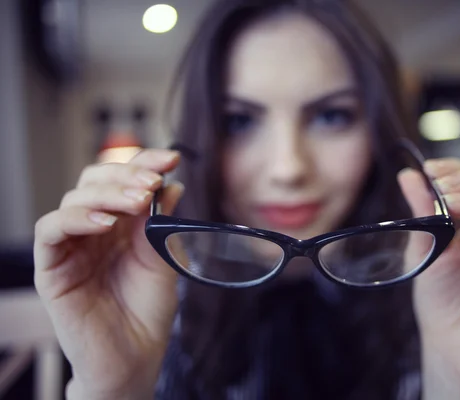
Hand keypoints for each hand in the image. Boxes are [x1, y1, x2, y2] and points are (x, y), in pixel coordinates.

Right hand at [34, 149, 183, 398]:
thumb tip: (173, 185)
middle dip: (126, 174)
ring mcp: (72, 246)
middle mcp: (94, 229)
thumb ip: (163, 224)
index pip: (125, 180)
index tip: (172, 158)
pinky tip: (107, 223)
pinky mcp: (52, 268)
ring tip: (137, 201)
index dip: (145, 162)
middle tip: (152, 182)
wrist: (135, 358)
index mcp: (122, 223)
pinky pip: (51, 231)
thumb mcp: (164, 260)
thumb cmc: (148, 311)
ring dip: (107, 193)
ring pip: (74, 198)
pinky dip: (77, 218)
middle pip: (95, 180)